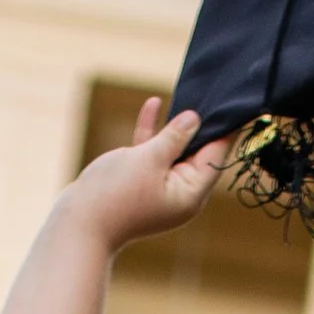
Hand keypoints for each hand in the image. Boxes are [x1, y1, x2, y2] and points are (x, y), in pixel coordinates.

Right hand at [59, 97, 232, 259]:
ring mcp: (159, 187)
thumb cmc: (116, 195)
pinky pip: (152, 152)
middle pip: (197, 152)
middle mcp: (180, 192)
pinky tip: (154, 103)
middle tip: (213, 90)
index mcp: (190, 193)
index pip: (216, 155)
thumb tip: (195, 118)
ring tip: (188, 93)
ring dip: (175, 124)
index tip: (235, 103)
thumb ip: (175, 136)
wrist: (78, 223)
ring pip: (173, 149)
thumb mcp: (150, 158)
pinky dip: (152, 131)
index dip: (225, 128)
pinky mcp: (139, 181)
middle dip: (201, 123)